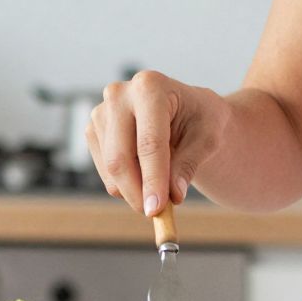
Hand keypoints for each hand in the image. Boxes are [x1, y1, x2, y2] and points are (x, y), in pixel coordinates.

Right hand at [87, 70, 230, 218]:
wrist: (186, 111)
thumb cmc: (201, 120)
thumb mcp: (208, 139)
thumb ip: (188, 165)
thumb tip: (173, 195)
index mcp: (151, 86)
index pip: (149, 142)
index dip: (153, 179)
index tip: (157, 210)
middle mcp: (120, 94)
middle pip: (120, 157)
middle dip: (138, 192)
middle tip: (156, 214)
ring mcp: (102, 111)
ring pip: (110, 168)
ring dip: (133, 191)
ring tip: (160, 193)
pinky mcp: (93, 129)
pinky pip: (104, 170)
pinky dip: (124, 185)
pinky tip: (144, 177)